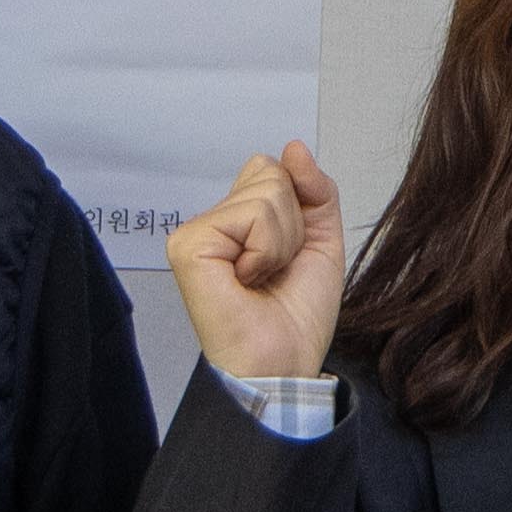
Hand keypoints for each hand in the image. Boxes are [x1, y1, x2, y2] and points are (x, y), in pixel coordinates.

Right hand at [171, 140, 345, 384]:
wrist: (284, 364)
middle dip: (293, 224)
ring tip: (263, 277)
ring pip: (266, 192)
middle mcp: (212, 223)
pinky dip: (267, 250)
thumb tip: (294, 147)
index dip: (299, 206)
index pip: (272, 169)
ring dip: (282, 242)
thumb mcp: (322, 240)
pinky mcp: (189, 244)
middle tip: (275, 270)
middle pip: (269, 172)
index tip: (289, 254)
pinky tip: (247, 279)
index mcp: (238, 221)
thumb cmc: (296, 317)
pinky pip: (252, 215)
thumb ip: (314, 189)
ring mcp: (195, 232)